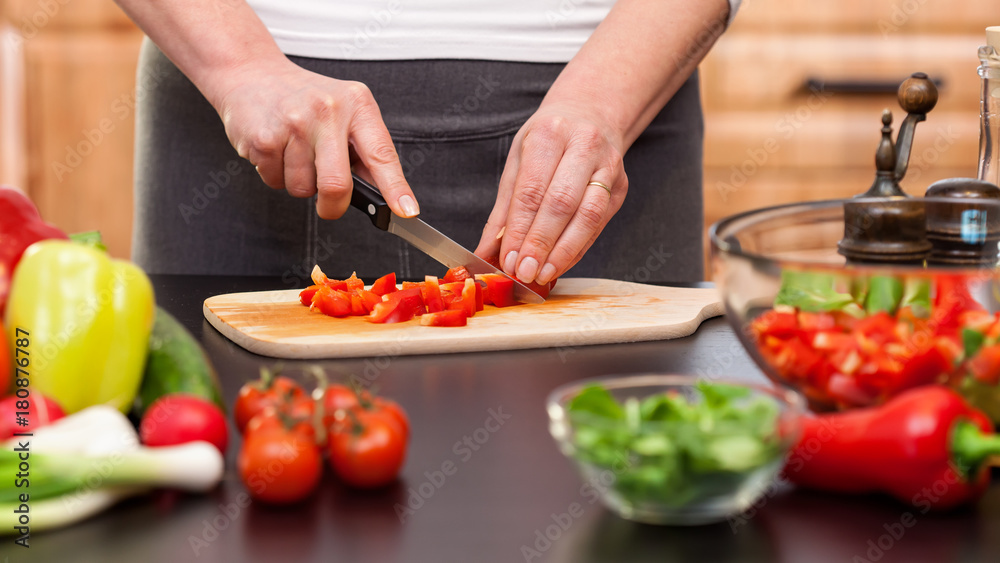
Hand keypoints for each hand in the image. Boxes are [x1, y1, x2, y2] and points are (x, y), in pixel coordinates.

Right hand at [213, 59, 418, 218]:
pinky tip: (277, 148)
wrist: (252, 72)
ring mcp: (294, 124)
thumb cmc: (305, 97)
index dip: (396, 188)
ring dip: (300, 183)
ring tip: (295, 153)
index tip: (407, 211)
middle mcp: (328, 111)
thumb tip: (384, 193)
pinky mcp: (264, 138)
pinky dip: (276, 174)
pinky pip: (276, 181)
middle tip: (330, 204)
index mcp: (357, 105)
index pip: (382, 154)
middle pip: (336, 184)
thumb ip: (364, 149)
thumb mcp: (345, 110)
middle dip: (333, 206)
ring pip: (303, 189)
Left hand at [475, 102, 626, 284]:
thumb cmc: (548, 139)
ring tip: (543, 274)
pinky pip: (599, 224)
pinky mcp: (620, 186)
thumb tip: (485, 252)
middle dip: (540, 243)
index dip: (519, 229)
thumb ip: (503, 210)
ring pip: (588, 216)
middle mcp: (584, 146)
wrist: (590, 113)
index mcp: (550, 134)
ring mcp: (607, 167)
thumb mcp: (518, 161)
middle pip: (561, 203)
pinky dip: (578, 249)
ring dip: (564, 251)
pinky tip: (561, 264)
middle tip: (524, 271)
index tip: (507, 259)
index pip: (532, 190)